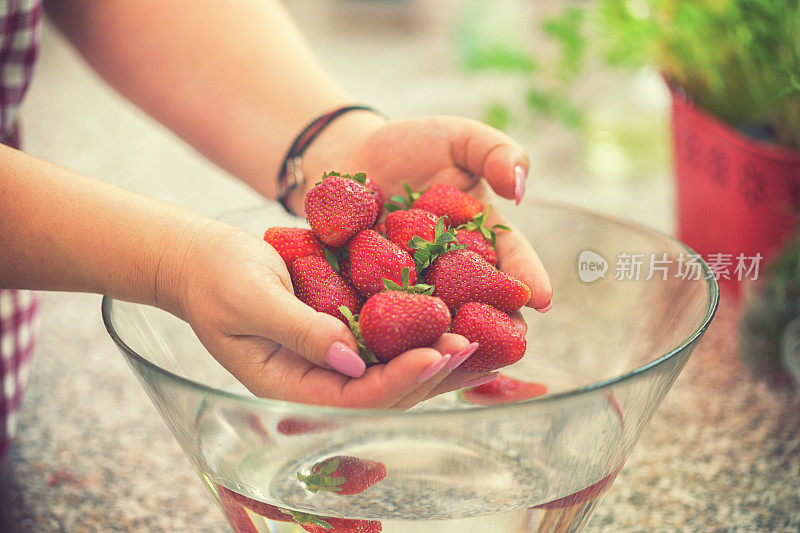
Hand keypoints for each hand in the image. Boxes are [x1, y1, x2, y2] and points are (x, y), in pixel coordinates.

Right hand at [163, 222, 472, 408]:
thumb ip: (298, 330)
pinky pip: (385, 341)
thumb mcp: (250, 299)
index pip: (353, 397)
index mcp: (287, 386)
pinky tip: (453, 319)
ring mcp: (331, 361)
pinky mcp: (341, 334)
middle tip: (471, 348)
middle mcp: (316, 382)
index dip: (398, 379)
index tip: (436, 354)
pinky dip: (419, 333)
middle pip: (384, 392)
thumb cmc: (215, 277)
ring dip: (434, 358)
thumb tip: (351, 358)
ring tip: (478, 342)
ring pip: (391, 370)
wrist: (202, 261)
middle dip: (429, 372)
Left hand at [292, 114, 553, 392]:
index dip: (527, 278)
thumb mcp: (459, 139)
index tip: (542, 299)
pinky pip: (386, 319)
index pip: (511, 261)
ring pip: (437, 321)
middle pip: (481, 303)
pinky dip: (394, 336)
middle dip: (497, 324)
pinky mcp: (374, 299)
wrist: (348, 157)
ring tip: (458, 355)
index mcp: (483, 241)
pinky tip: (399, 354)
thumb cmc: (411, 146)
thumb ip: (495, 152)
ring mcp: (414, 290)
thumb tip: (520, 186)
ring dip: (448, 339)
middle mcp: (454, 274)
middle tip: (511, 345)